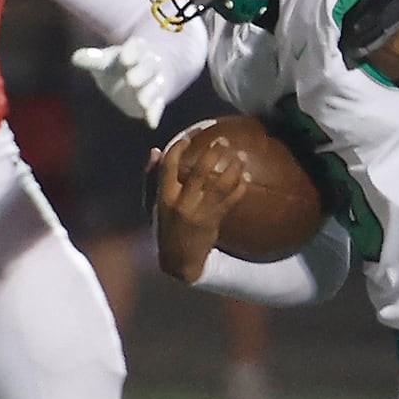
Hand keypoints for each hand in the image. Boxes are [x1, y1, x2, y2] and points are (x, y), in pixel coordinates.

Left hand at [71, 37, 168, 128]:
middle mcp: (149, 64)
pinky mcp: (156, 101)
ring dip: (149, 93)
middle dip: (142, 72)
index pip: (137, 45)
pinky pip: (158, 106)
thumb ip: (91, 59)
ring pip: (155, 85)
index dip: (132, 51)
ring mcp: (154, 82)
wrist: (132, 80)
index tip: (124, 59)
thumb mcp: (103, 62)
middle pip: (150, 65)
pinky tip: (151, 123)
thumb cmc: (115, 67)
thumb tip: (75, 58)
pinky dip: (155, 114)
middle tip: (130, 80)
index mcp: (135, 49)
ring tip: (141, 100)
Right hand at [152, 137, 249, 283]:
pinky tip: (246, 176)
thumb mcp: (152, 205)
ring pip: (220, 185)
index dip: (178, 149)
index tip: (189, 138)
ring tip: (240, 155)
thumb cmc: (165, 228)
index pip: (168, 167)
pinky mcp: (214, 221)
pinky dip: (239, 187)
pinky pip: (230, 200)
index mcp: (164, 197)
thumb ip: (152, 178)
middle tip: (223, 141)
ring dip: (232, 168)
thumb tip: (156, 151)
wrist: (178, 260)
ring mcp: (199, 213)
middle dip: (212, 153)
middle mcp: (182, 204)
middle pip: (199, 172)